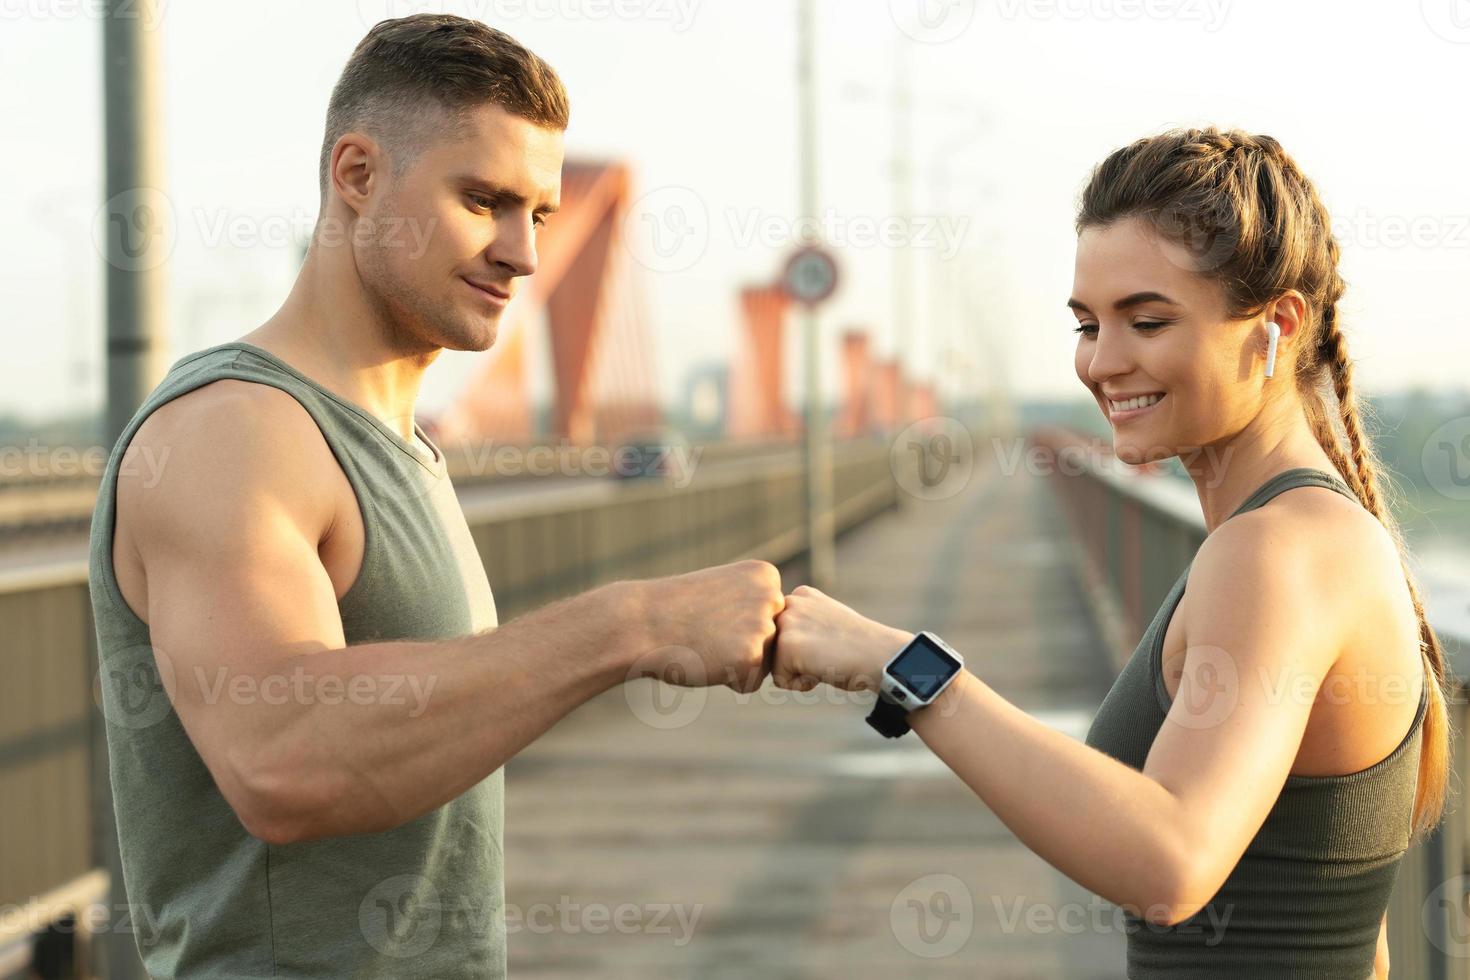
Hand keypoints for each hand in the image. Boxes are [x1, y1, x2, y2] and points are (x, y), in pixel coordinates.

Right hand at [631, 559, 783, 693]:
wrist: (639, 623)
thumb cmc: (676, 610)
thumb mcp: (724, 591)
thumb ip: (755, 603)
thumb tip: (785, 633)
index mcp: (766, 575)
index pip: (774, 618)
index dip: (739, 625)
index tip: (713, 613)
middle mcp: (772, 596)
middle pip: (774, 642)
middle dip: (742, 646)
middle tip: (706, 630)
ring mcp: (764, 626)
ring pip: (764, 664)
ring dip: (735, 663)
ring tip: (705, 643)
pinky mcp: (752, 656)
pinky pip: (750, 684)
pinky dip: (727, 681)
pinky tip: (705, 659)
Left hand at [771, 585, 911, 692]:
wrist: (881, 655)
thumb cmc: (859, 647)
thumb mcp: (826, 623)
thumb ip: (803, 625)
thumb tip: (776, 645)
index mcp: (800, 595)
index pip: (781, 636)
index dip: (806, 650)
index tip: (831, 643)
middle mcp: (789, 602)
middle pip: (774, 650)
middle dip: (797, 660)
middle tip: (829, 652)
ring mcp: (786, 621)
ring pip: (775, 665)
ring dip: (800, 672)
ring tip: (826, 659)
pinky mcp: (786, 644)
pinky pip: (781, 681)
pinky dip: (803, 684)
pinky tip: (825, 668)